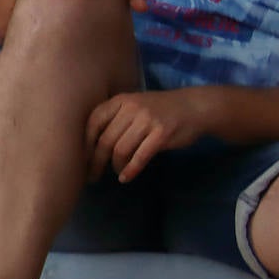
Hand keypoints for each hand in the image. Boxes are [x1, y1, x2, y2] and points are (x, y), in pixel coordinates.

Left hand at [86, 89, 208, 181]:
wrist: (196, 107)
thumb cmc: (162, 109)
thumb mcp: (136, 105)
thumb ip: (117, 117)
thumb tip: (93, 145)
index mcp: (122, 100)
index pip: (94, 122)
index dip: (85, 143)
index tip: (82, 159)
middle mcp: (132, 108)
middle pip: (105, 139)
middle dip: (96, 161)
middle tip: (92, 175)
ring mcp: (148, 120)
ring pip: (120, 149)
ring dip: (115, 166)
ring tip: (117, 172)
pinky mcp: (162, 133)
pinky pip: (140, 157)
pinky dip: (130, 170)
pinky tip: (126, 178)